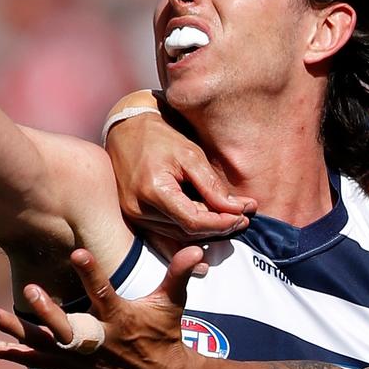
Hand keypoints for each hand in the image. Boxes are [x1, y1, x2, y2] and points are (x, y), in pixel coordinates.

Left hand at [0, 247, 206, 368]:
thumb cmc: (164, 334)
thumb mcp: (172, 303)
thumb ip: (177, 274)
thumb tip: (196, 248)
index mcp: (121, 320)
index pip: (105, 293)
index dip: (92, 274)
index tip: (79, 252)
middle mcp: (97, 340)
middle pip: (68, 327)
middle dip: (47, 311)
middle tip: (28, 290)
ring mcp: (81, 357)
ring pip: (44, 343)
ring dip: (15, 329)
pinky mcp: (70, 366)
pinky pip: (36, 359)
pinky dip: (11, 352)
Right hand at [106, 110, 255, 241]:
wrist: (125, 132)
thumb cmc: (158, 138)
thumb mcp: (190, 154)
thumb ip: (211, 184)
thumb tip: (235, 209)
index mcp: (153, 191)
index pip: (193, 221)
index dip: (221, 223)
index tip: (243, 217)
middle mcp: (138, 209)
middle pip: (187, 232)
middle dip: (218, 227)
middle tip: (243, 218)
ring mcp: (133, 216)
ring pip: (178, 236)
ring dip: (206, 231)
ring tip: (230, 220)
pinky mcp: (134, 218)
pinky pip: (165, 234)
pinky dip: (188, 233)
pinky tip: (206, 229)